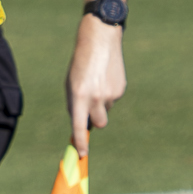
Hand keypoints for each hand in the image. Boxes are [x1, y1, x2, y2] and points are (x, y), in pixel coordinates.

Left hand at [64, 16, 125, 156]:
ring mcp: (111, 94)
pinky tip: (105, 77)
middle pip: (100, 123)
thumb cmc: (80, 63)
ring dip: (102, 102)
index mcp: (79, 95)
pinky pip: (114, 99)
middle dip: (96, 120)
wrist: (100, 39)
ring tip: (98, 82)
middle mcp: (96, 97)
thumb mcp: (70, 83)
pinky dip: (109, 92)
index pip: (79, 126)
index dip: (80, 143)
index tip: (82, 154)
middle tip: (91, 108)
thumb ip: (75, 104)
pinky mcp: (121, 88)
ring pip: (106, 109)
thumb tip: (83, 124)